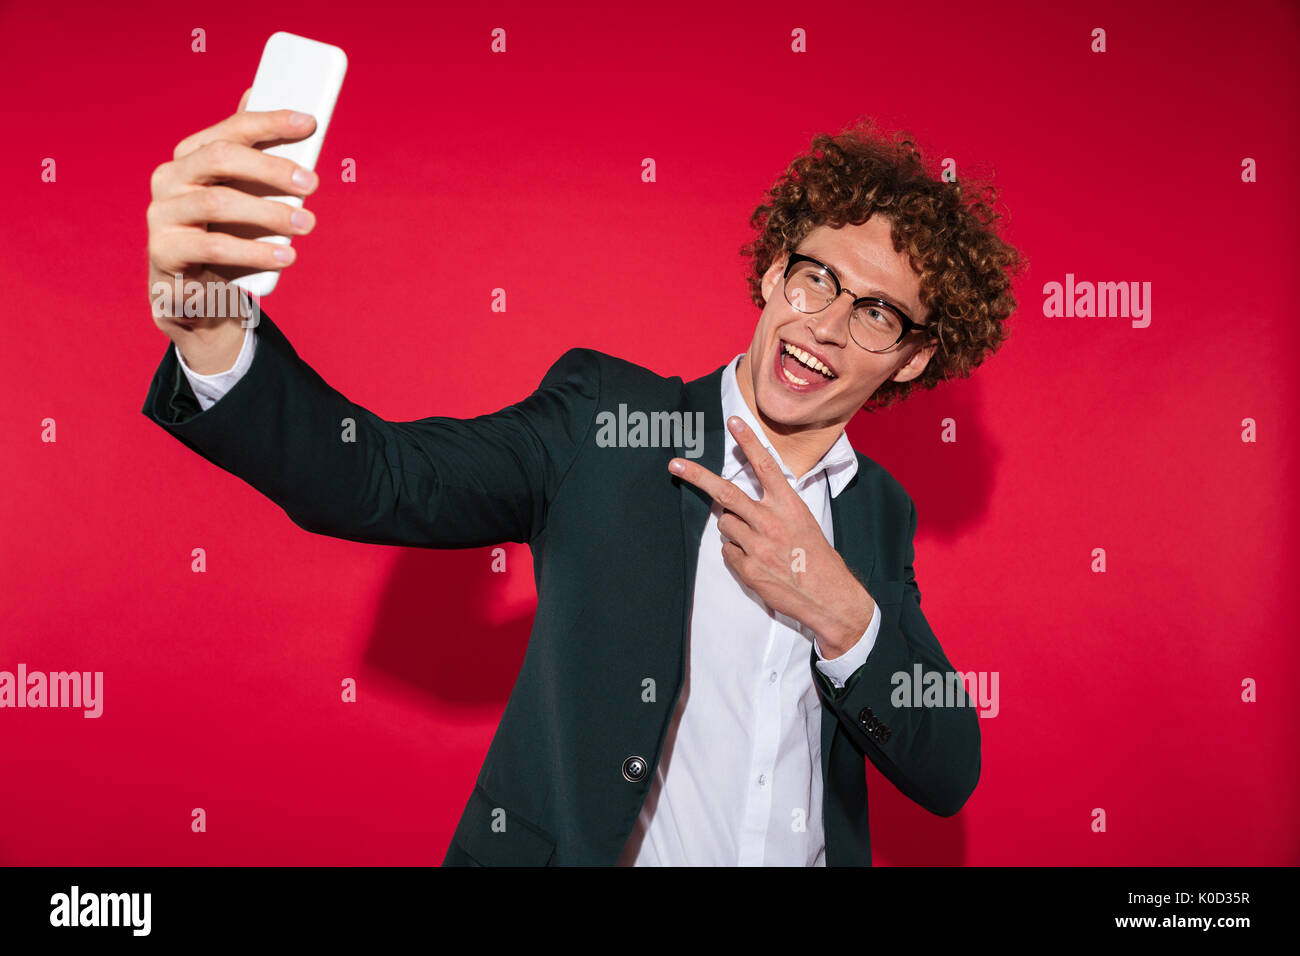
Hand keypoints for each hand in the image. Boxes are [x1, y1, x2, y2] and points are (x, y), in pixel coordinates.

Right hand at [146, 88, 320, 334]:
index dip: (270, 123)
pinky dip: (254, 251)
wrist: (195, 290)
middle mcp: (170, 178)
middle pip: (219, 158)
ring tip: (306, 224)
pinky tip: (285, 257)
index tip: (309, 123)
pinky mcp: (164, 252)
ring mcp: (162, 214)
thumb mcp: (244, 198)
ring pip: (217, 203)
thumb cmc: (226, 234)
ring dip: (269, 213)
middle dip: (270, 168)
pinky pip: (213, 248)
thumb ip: (260, 161)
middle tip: (312, 183)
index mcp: (191, 156)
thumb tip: (291, 113)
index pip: (231, 130)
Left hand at [668, 416, 874, 656]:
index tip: (733, 422)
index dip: (748, 442)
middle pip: (725, 492)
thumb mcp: (803, 522)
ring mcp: (757, 545)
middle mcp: (771, 521)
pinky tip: (757, 561)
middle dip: (697, 476)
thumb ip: (776, 507)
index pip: (765, 466)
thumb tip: (742, 502)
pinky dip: (737, 553)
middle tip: (675, 464)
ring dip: (733, 529)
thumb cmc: (816, 557)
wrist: (827, 596)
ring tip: (756, 541)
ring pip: (725, 524)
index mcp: (789, 505)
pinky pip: (728, 551)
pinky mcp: (748, 568)